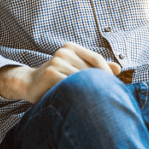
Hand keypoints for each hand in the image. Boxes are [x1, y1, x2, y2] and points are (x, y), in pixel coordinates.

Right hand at [0, 42, 121, 102]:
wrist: (28, 83)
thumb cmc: (55, 78)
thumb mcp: (75, 70)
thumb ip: (94, 68)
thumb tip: (119, 68)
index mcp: (71, 48)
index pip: (96, 59)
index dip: (106, 72)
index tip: (113, 85)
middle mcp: (64, 52)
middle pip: (90, 69)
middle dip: (98, 83)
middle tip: (107, 96)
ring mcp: (57, 61)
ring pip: (81, 78)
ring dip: (88, 90)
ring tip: (93, 101)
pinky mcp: (51, 73)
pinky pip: (70, 85)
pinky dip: (76, 93)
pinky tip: (79, 101)